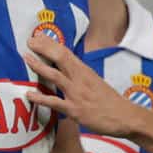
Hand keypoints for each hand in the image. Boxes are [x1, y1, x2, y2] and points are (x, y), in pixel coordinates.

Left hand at [25, 39, 143, 137]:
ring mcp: (77, 93)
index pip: (66, 53)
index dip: (51, 44)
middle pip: (60, 58)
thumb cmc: (109, 101)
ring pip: (55, 75)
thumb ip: (80, 76)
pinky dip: (40, 98)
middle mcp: (80, 79)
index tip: (39, 36)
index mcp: (85, 71)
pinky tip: (29, 94)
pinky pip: (54, 102)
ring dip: (39, 65)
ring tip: (26, 58)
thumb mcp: (95, 82)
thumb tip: (66, 70)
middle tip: (29, 40)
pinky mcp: (75, 109)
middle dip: (43, 48)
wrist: (126, 116)